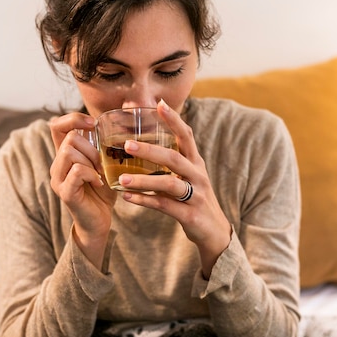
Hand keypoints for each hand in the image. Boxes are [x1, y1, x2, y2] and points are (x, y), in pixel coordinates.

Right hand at [49, 112, 116, 266]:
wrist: (100, 221)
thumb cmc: (105, 191)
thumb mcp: (107, 162)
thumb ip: (108, 143)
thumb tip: (127, 111)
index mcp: (65, 154)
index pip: (57, 125)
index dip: (73, 119)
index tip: (93, 125)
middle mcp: (57, 164)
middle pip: (68, 138)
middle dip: (91, 148)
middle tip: (102, 164)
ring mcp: (58, 179)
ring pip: (70, 152)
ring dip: (91, 160)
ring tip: (100, 174)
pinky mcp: (65, 192)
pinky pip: (77, 171)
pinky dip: (92, 174)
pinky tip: (100, 183)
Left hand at [118, 100, 231, 277]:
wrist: (214, 232)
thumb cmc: (194, 200)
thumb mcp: (186, 177)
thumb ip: (169, 163)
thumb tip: (142, 146)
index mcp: (195, 163)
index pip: (186, 136)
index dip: (174, 120)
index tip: (159, 104)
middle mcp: (198, 175)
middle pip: (174, 158)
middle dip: (150, 150)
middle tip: (127, 145)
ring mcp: (196, 195)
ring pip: (169, 183)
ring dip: (143, 180)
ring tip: (122, 179)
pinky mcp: (190, 214)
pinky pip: (165, 206)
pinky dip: (145, 201)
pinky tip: (127, 198)